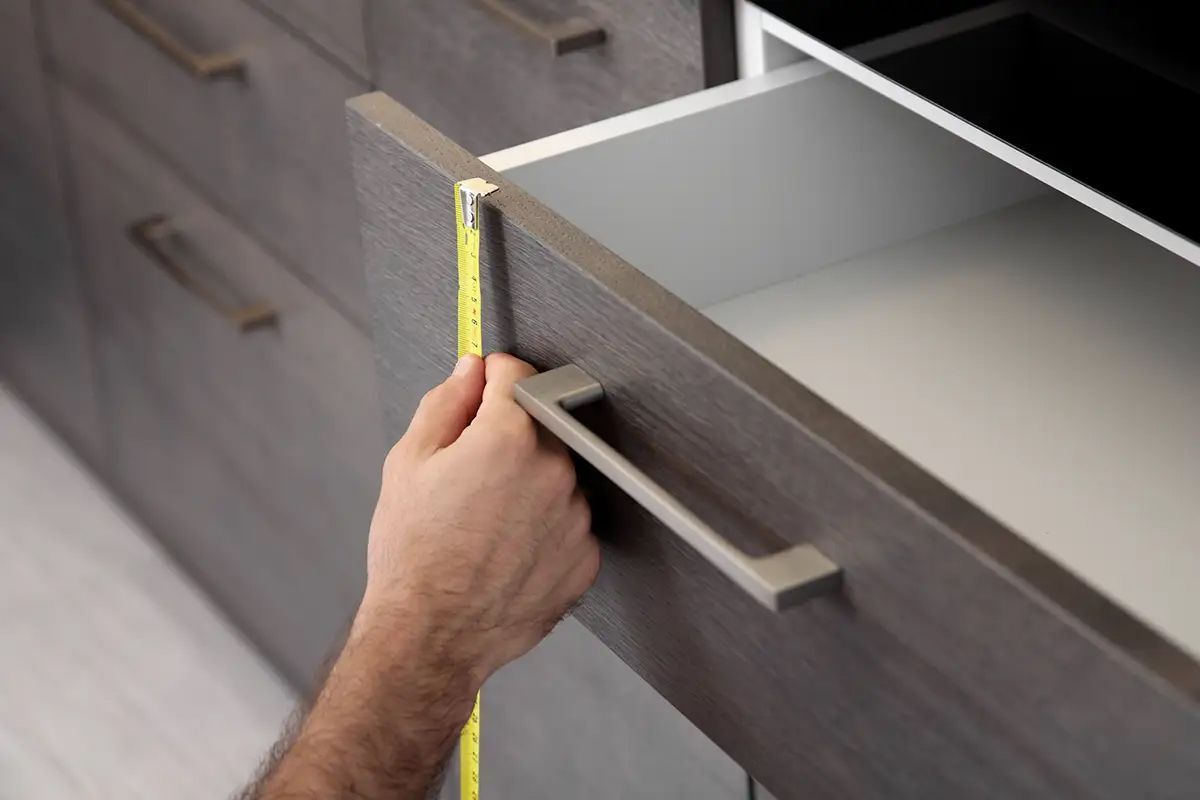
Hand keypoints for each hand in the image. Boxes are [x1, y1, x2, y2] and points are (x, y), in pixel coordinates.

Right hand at [358, 353, 598, 687]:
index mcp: (510, 437)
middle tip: (468, 476)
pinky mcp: (586, 556)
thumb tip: (470, 373)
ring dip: (530, 483)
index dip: (491, 378)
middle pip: (540, 426)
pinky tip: (506, 547)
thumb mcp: (409, 463)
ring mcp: (576, 516)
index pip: (516, 374)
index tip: (482, 389)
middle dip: (507, 436)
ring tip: (486, 521)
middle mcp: (554, 471)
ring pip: (556, 475)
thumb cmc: (413, 557)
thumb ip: (446, 403)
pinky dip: (544, 527)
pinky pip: (567, 522)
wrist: (430, 635)